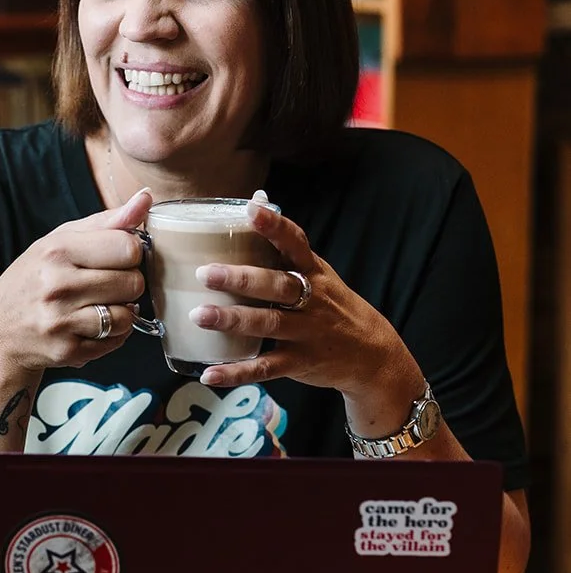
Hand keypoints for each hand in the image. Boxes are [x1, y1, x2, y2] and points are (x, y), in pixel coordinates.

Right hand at [0, 189, 150, 373]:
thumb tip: (146, 198)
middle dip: (127, 282)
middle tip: (106, 283)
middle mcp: (58, 285)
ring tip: (102, 305)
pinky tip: (94, 325)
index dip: (130, 252)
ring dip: (122, 311)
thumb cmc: (34, 280)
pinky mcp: (68, 350)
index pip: (128, 247)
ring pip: (128, 315)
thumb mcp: (60, 241)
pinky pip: (117, 340)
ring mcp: (62, 321)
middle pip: (133, 282)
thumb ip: (106, 221)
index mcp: (57, 251)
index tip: (117, 256)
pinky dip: (113, 334)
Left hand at [191, 202, 419, 416]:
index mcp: (314, 272)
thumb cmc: (332, 304)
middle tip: (205, 273)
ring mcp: (307, 332)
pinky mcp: (300, 362)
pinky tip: (210, 373)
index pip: (296, 244)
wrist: (372, 354)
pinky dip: (237, 372)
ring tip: (199, 315)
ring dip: (233, 320)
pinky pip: (266, 368)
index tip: (251, 209)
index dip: (274, 226)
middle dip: (241, 279)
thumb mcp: (318, 272)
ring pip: (268, 324)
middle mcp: (312, 300)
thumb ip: (285, 244)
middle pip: (277, 286)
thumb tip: (255, 199)